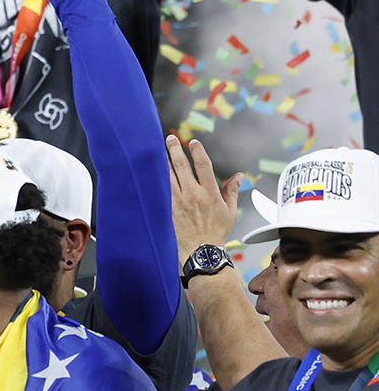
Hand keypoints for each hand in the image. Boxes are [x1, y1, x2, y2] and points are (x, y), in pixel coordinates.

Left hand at [167, 135, 242, 263]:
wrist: (201, 251)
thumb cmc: (216, 232)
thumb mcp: (231, 211)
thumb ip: (232, 191)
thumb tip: (239, 176)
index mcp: (210, 193)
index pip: (203, 165)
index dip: (197, 151)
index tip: (192, 142)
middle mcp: (193, 195)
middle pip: (181, 166)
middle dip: (174, 150)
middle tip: (169, 139)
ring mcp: (179, 202)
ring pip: (168, 176)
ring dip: (163, 162)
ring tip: (157, 150)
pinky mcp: (168, 209)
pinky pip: (161, 190)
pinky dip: (156, 179)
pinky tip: (151, 171)